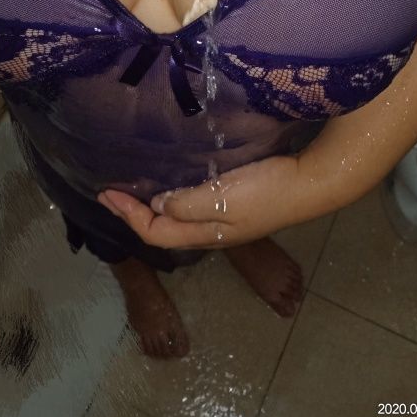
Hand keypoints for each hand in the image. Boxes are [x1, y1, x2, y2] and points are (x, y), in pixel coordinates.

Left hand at [97, 154, 307, 249]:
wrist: (310, 183)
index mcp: (204, 234)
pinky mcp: (237, 205)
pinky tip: (176, 183)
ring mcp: (225, 220)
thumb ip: (186, 204)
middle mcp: (211, 232)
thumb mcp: (221, 197)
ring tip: (137, 189)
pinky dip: (174, 198)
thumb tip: (157, 206)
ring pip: (178, 220)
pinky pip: (193, 207)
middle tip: (112, 193)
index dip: (127, 215)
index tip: (106, 193)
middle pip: (163, 231)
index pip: (154, 232)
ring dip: (153, 207)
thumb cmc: (265, 190)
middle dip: (134, 215)